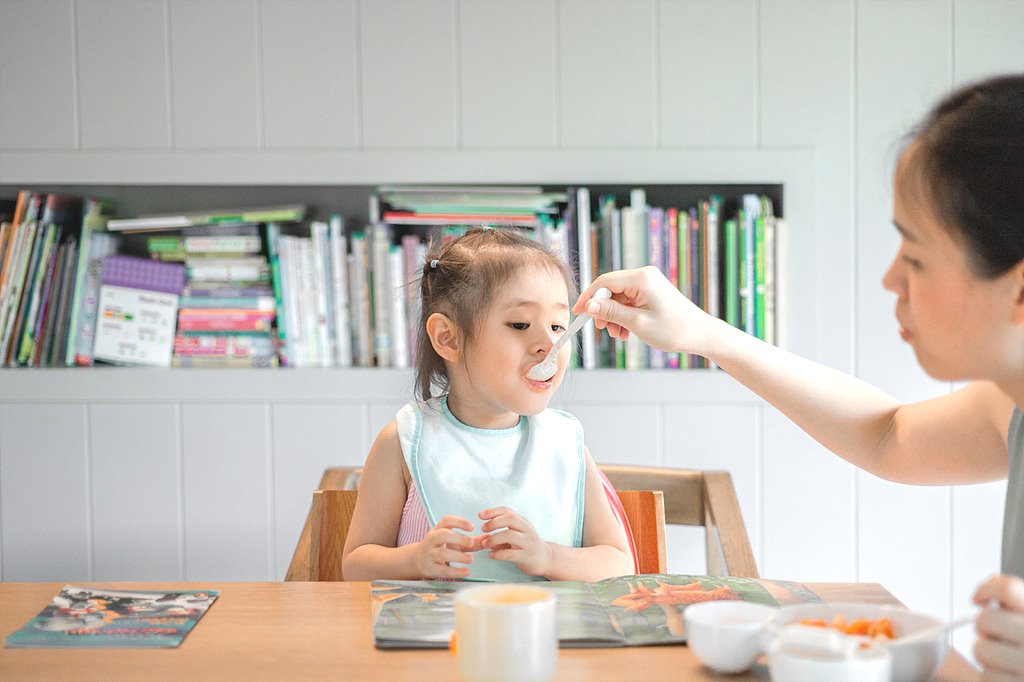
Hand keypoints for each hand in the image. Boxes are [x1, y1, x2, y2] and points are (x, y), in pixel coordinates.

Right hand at [413, 515, 482, 579]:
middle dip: (458, 538)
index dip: (459, 522)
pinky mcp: (430, 568)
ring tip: (471, 560)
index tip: (472, 527)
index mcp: (438, 529)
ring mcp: (429, 554)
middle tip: (471, 543)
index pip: (447, 520)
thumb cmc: (440, 548)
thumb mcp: (454, 541)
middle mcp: (432, 540)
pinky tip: (467, 571)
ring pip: (442, 553)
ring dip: (458, 556)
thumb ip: (472, 541)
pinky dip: (455, 571)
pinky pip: (442, 570)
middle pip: (443, 534)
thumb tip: (489, 538)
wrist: (417, 560)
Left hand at [478, 507, 551, 577]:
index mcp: (522, 522)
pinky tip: (491, 555)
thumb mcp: (517, 533)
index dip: (493, 511)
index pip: (507, 511)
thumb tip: (483, 534)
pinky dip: (499, 554)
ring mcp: (528, 543)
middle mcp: (526, 530)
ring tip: (485, 544)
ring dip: (494, 539)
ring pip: (510, 535)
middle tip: (483, 528)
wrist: (545, 558)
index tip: (480, 515)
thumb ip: (502, 530)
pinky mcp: (527, 556)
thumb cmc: (527, 544)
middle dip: (494, 522)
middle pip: (510, 519)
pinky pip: (511, 554)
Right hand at [574, 266, 717, 355]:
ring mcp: (648, 283)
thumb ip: (611, 312)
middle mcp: (644, 276)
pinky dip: (623, 316)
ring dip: (614, 316)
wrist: (700, 334)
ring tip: (618, 334)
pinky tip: (626, 331)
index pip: (604, 282)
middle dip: (603, 310)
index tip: (578, 313)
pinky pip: (629, 301)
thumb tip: (589, 306)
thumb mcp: (637, 323)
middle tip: (602, 329)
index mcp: (641, 278)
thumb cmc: (674, 329)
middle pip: (610, 289)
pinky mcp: (651, 292)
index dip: (588, 298)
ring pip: (618, 298)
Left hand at [972, 574, 1023, 679]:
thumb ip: (1015, 601)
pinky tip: (1007, 676)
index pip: (1007, 589)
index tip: (979, 599)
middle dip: (984, 627)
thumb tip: (993, 580)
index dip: (985, 590)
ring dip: (986, 654)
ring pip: (981, 649)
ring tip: (1002, 659)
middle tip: (995, 635)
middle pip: (986, 619)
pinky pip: (987, 677)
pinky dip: (992, 678)